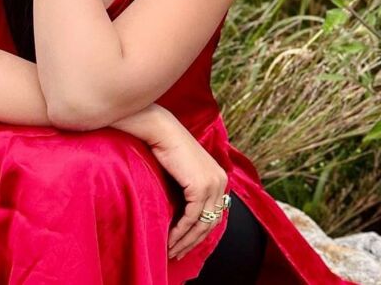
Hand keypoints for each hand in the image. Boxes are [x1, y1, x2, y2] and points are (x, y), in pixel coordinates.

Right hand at [147, 114, 227, 260]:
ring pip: (202, 224)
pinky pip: (191, 217)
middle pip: (211, 222)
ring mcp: (212, 184)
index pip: (214, 213)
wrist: (161, 130)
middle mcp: (220, 181)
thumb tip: (186, 214)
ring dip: (186, 240)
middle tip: (178, 253)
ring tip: (172, 250)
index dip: (200, 232)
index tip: (185, 244)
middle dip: (194, 241)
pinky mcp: (200, 186)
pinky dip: (180, 231)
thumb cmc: (167, 147)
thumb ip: (190, 188)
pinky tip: (170, 238)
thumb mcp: (185, 170)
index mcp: (220, 177)